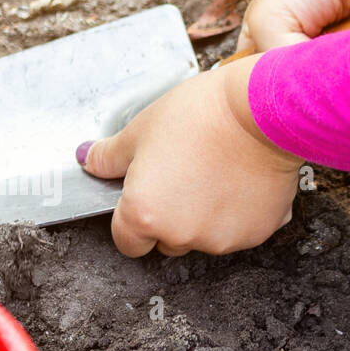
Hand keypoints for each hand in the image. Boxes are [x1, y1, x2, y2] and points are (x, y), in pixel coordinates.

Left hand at [78, 56, 300, 257]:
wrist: (261, 109)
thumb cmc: (200, 115)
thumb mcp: (140, 130)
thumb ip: (108, 157)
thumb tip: (87, 160)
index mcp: (144, 215)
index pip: (127, 241)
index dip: (132, 219)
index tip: (144, 196)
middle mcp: (181, 236)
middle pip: (167, 241)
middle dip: (171, 217)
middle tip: (182, 175)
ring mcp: (221, 239)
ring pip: (204, 237)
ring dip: (205, 215)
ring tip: (214, 171)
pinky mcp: (257, 232)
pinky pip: (240, 230)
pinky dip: (238, 211)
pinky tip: (240, 178)